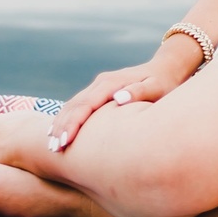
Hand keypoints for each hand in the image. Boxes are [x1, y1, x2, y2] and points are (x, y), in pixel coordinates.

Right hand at [47, 38, 202, 149]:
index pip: (86, 105)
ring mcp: (98, 85)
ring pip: (72, 105)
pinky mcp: (99, 90)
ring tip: (51, 144)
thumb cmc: (164, 82)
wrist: (166, 67)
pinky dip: (66, 117)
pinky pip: (77, 104)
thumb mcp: (157, 87)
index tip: (65, 141)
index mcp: (111, 83)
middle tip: (54, 149)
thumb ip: (139, 92)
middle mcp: (101, 82)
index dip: (74, 124)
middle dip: (62, 126)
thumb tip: (119, 98)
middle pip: (74, 105)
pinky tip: (58, 130)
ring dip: (61, 123)